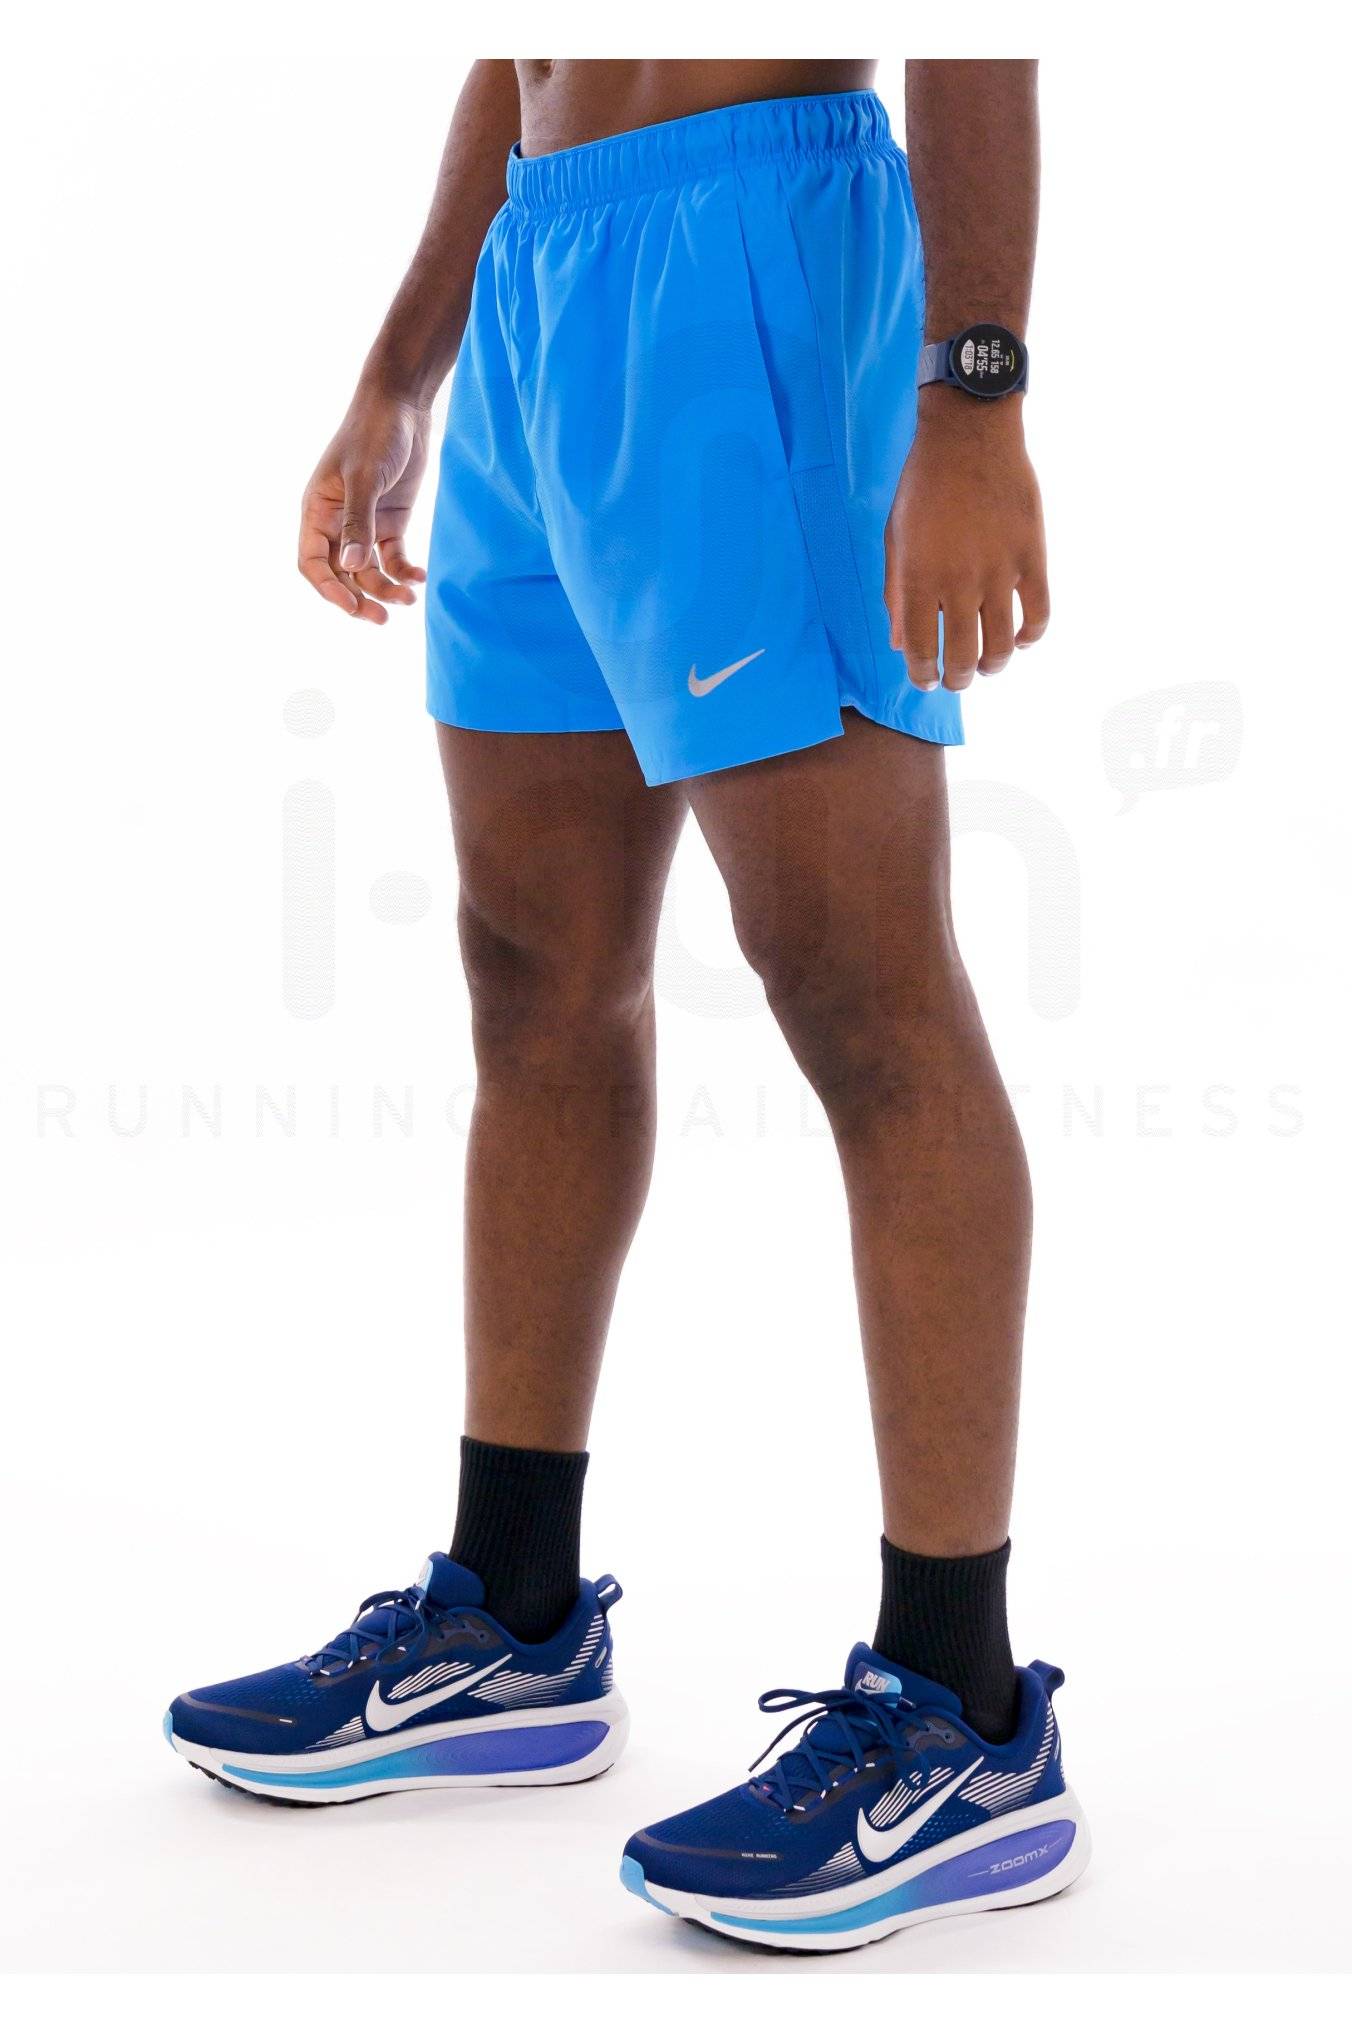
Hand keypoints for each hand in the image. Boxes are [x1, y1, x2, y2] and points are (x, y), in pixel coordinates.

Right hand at [298, 389, 429, 622]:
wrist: (402, 405)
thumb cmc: (374, 433)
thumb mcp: (364, 478)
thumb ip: (358, 522)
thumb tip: (353, 568)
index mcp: (317, 511)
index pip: (313, 562)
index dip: (328, 588)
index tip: (351, 606)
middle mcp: (336, 522)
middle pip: (342, 574)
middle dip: (360, 598)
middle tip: (381, 619)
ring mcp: (364, 523)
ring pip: (368, 571)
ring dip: (385, 589)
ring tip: (409, 600)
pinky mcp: (390, 521)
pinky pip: (392, 557)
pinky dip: (403, 571)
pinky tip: (419, 577)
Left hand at [884, 392, 1048, 690]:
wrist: (969, 436)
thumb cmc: (924, 487)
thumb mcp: (896, 538)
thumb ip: (896, 594)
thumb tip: (900, 644)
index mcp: (917, 578)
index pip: (920, 650)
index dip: (923, 675)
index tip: (927, 681)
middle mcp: (958, 582)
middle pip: (962, 656)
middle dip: (958, 679)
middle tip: (958, 680)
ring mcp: (999, 571)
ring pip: (1002, 644)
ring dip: (994, 665)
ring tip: (988, 666)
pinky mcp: (1031, 556)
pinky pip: (1038, 613)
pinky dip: (1032, 636)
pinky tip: (1023, 639)